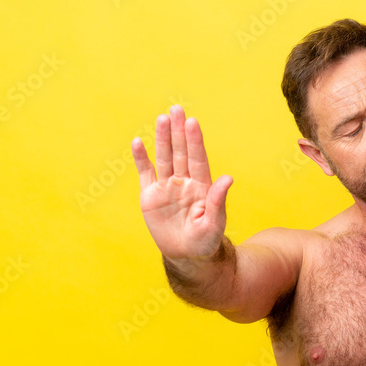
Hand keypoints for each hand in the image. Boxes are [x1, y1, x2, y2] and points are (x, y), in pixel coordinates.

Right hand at [131, 105, 232, 260]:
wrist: (187, 255)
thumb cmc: (206, 240)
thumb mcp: (214, 223)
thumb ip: (218, 200)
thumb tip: (228, 178)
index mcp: (201, 186)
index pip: (197, 159)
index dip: (195, 141)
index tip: (193, 123)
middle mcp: (184, 182)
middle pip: (180, 152)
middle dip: (179, 132)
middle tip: (177, 109)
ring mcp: (167, 187)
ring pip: (164, 158)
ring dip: (162, 139)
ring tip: (162, 118)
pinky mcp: (150, 196)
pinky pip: (145, 173)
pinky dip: (141, 159)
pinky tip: (138, 142)